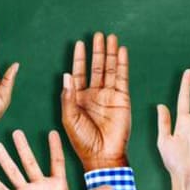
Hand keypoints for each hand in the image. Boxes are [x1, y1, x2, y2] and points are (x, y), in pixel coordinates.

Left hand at [62, 33, 130, 171]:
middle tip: (98, 35)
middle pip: (96, 67)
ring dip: (110, 53)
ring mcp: (109, 95)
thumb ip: (68, 96)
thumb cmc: (82, 141)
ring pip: (110, 69)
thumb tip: (66, 74)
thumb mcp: (69, 119)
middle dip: (97, 51)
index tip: (80, 43)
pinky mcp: (122, 98)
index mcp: (79, 99)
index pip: (79, 73)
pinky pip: (122, 77)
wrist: (103, 155)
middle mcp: (94, 94)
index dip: (79, 58)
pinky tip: (121, 51)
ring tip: (110, 37)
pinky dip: (122, 63)